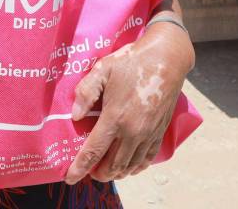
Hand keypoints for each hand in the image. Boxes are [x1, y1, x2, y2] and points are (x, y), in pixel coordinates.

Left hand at [64, 22, 193, 183]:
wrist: (167, 59)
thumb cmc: (132, 62)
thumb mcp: (103, 69)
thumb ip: (86, 92)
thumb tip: (75, 115)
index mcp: (115, 117)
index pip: (94, 151)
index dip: (80, 167)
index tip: (70, 178)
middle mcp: (133, 131)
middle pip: (113, 165)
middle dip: (98, 173)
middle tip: (88, 171)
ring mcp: (148, 133)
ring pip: (130, 165)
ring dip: (116, 172)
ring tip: (105, 171)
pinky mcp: (160, 131)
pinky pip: (147, 158)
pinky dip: (136, 167)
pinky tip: (130, 167)